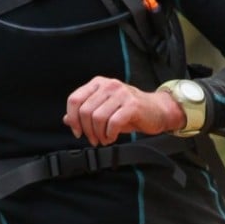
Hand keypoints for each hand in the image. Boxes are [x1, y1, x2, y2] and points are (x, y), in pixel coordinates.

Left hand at [63, 76, 185, 145]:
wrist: (157, 110)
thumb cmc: (130, 111)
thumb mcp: (105, 109)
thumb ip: (86, 113)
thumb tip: (67, 120)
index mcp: (98, 83)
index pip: (74, 99)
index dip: (73, 118)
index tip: (77, 131)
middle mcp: (109, 85)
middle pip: (85, 111)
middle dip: (87, 131)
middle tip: (94, 139)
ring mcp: (121, 93)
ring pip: (98, 118)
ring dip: (99, 134)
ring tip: (104, 139)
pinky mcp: (132, 104)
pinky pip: (113, 122)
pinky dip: (110, 134)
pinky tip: (112, 137)